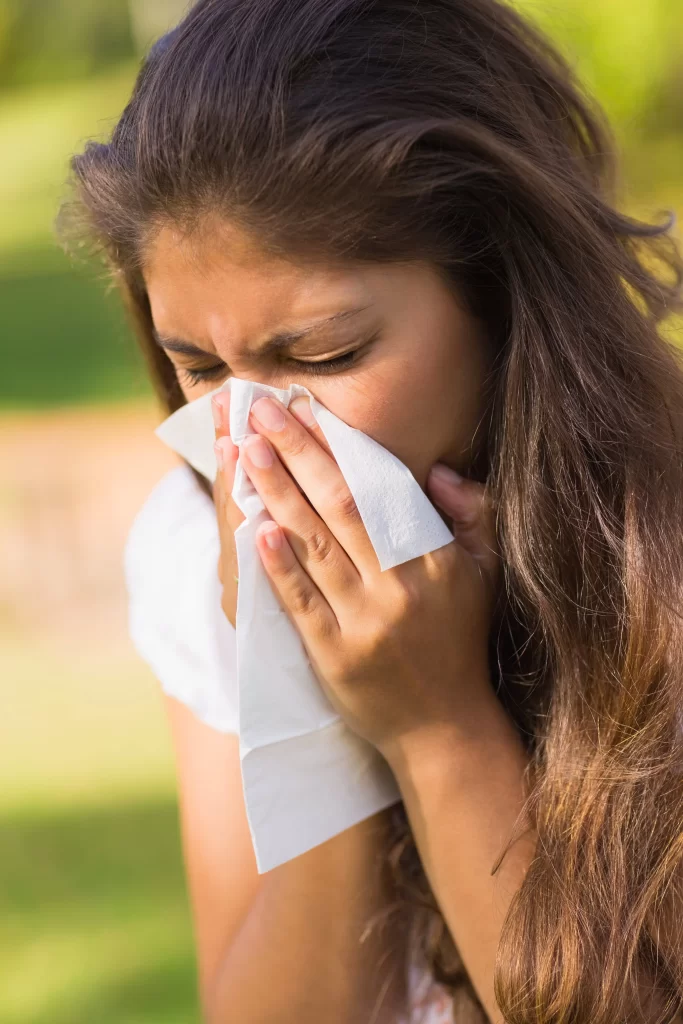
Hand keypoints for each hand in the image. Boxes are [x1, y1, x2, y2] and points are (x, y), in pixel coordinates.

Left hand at [212, 390, 502, 760]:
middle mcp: (399, 587)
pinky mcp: (334, 657)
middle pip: (340, 506)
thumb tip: (437, 471)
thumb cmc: (460, 642)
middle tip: (261, 410)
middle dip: (297, 453)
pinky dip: (279, 565)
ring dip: (278, 494)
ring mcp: (364, 623)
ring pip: (314, 546)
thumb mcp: (485, 573)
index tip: (305, 410)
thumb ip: (472, 514)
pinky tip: (257, 527)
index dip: (338, 447)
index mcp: (434, 560)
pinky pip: (301, 602)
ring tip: (247, 450)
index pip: (379, 489)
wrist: (444, 727)